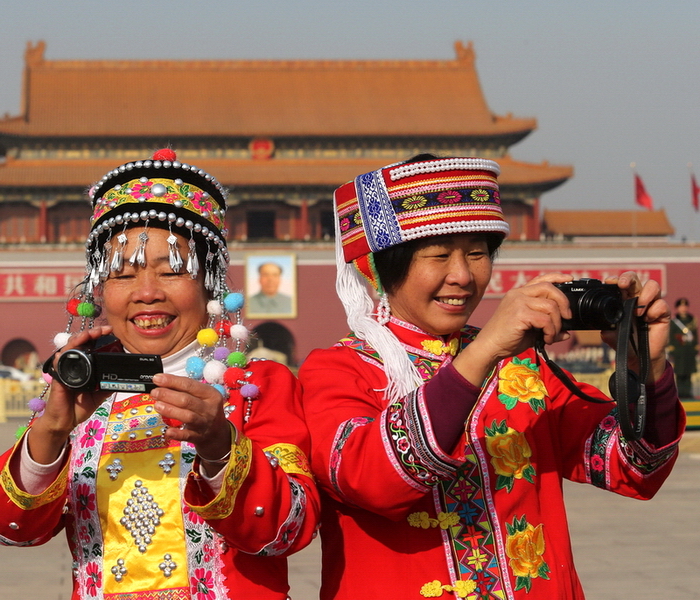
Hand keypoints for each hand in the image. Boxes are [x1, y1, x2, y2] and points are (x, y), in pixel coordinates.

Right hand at [29, 325, 113, 462]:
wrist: (66, 422)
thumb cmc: (79, 406)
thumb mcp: (99, 394)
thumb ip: (108, 384)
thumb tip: (123, 377)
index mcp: (84, 366)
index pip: (89, 345)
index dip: (97, 336)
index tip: (109, 331)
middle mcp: (73, 365)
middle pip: (79, 343)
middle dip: (90, 333)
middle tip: (103, 330)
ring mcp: (64, 370)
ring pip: (68, 349)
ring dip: (77, 340)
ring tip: (88, 335)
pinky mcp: (58, 379)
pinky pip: (58, 365)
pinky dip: (62, 357)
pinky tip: (65, 352)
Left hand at [151, 373, 231, 473]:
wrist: (218, 433)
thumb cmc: (206, 410)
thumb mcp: (203, 397)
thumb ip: (186, 390)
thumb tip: (164, 384)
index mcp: (210, 394)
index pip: (189, 385)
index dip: (172, 381)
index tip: (157, 378)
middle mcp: (209, 408)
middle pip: (187, 400)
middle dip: (168, 395)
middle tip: (155, 392)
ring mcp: (204, 423)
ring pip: (187, 416)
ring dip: (171, 410)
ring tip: (157, 405)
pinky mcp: (199, 436)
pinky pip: (187, 435)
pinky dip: (177, 434)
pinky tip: (167, 431)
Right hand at [454, 273, 573, 385]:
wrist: (488, 347)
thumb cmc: (506, 339)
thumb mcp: (530, 330)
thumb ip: (547, 327)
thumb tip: (566, 332)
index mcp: (518, 294)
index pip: (540, 279)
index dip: (557, 277)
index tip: (569, 278)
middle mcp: (517, 294)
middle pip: (549, 288)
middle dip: (563, 303)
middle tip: (566, 318)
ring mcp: (518, 302)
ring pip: (551, 306)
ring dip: (557, 323)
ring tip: (551, 335)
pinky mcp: (519, 313)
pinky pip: (545, 319)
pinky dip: (551, 331)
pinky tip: (546, 339)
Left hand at [601, 271, 670, 381]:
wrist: (638, 357)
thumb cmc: (624, 342)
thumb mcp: (610, 335)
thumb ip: (606, 327)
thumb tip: (602, 323)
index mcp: (623, 300)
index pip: (621, 283)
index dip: (616, 279)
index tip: (610, 282)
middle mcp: (637, 299)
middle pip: (636, 278)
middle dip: (628, 278)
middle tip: (622, 285)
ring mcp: (650, 305)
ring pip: (653, 286)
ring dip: (644, 296)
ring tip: (637, 312)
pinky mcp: (662, 313)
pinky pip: (661, 304)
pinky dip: (654, 311)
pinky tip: (648, 320)